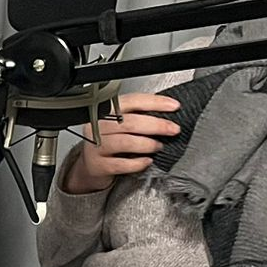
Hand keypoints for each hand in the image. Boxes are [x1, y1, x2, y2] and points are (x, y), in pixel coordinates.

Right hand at [60, 93, 181, 194]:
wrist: (92, 164)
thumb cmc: (111, 140)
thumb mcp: (120, 124)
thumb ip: (139, 116)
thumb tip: (168, 114)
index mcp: (106, 111)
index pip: (132, 101)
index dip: (155, 103)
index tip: (174, 106)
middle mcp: (98, 126)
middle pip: (129, 122)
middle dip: (156, 125)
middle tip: (174, 129)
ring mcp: (96, 146)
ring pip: (125, 142)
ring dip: (147, 144)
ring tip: (159, 146)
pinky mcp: (98, 165)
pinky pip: (121, 164)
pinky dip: (138, 163)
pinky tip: (147, 161)